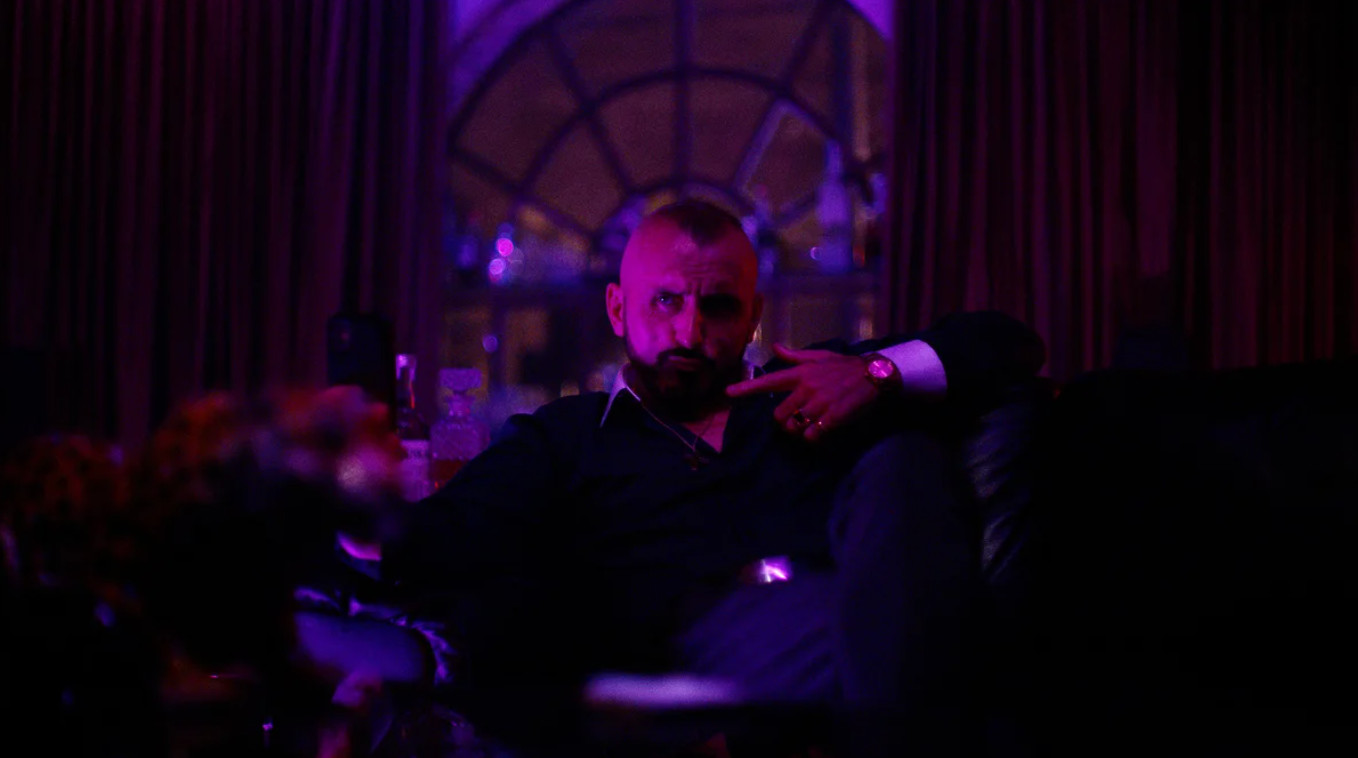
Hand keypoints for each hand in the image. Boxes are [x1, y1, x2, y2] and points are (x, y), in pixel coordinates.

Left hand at [726, 344, 878, 440]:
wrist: (874, 374)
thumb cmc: (844, 366)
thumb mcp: (819, 357)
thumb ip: (795, 356)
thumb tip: (776, 347)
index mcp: (800, 373)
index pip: (768, 381)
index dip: (747, 388)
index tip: (728, 393)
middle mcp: (806, 387)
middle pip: (779, 416)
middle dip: (784, 423)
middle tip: (794, 421)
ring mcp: (820, 403)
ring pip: (794, 427)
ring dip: (798, 432)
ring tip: (808, 428)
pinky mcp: (833, 417)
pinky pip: (812, 436)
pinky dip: (813, 439)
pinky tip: (820, 433)